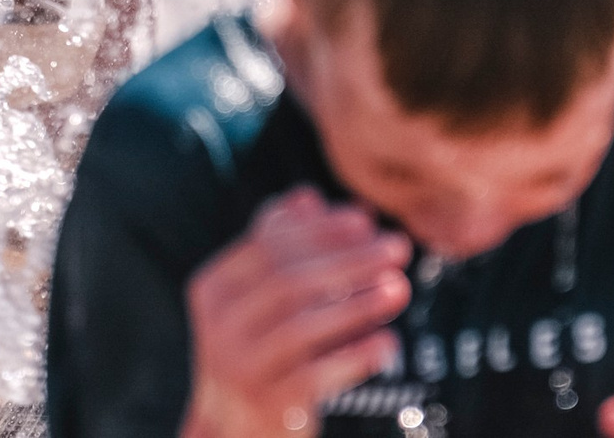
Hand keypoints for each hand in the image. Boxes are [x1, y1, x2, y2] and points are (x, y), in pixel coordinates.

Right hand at [180, 189, 412, 437]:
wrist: (234, 430)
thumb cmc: (256, 352)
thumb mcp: (258, 299)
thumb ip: (280, 247)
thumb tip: (308, 197)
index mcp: (214, 287)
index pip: (269, 245)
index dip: (320, 230)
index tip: (364, 219)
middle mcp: (220, 325)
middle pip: (290, 280)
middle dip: (349, 259)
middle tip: (396, 247)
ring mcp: (240, 367)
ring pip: (304, 326)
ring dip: (358, 303)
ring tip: (398, 288)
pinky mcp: (267, 404)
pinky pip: (317, 374)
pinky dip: (354, 356)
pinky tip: (386, 342)